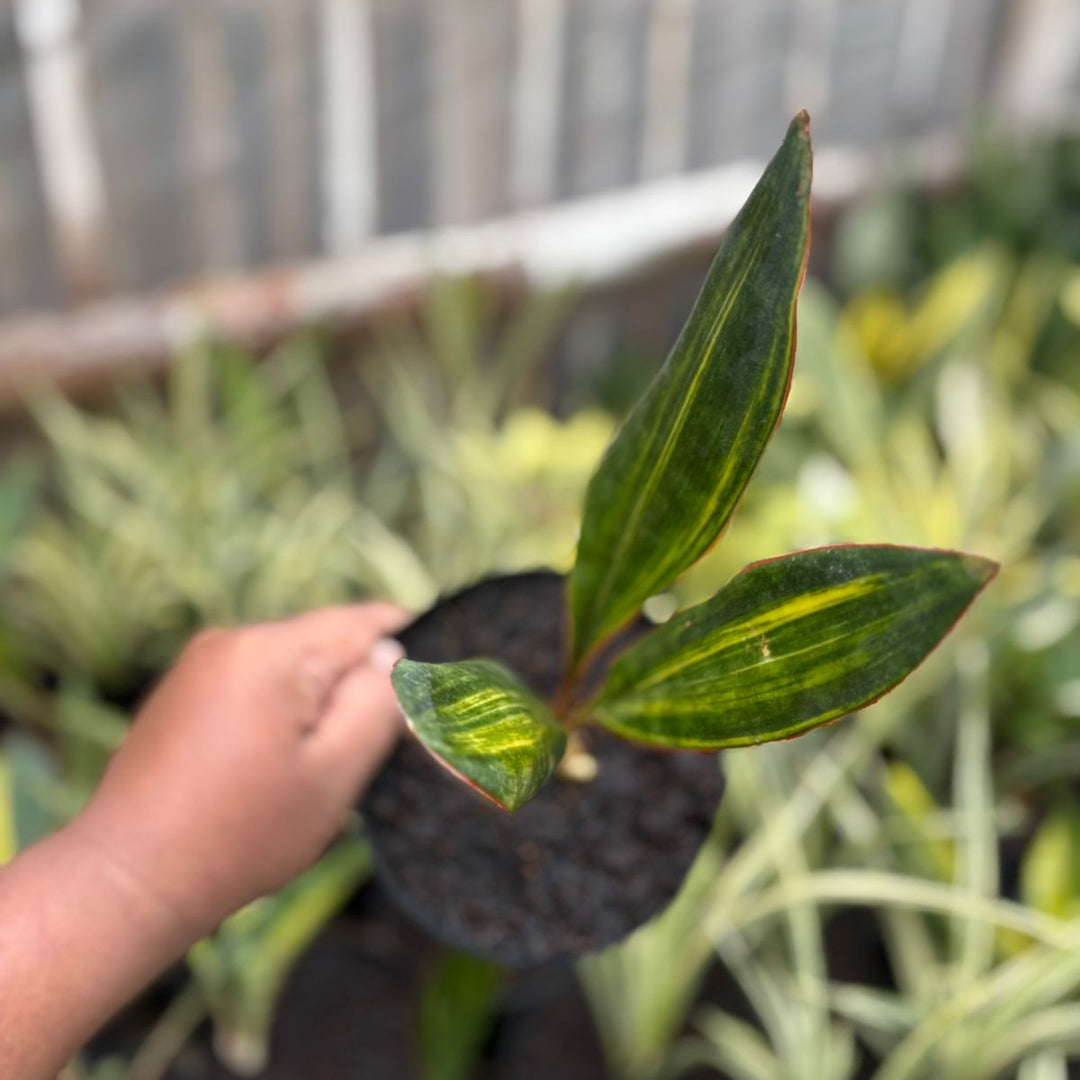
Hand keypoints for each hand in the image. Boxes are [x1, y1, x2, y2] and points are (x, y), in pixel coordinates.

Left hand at [70, 604, 407, 938]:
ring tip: (314, 768)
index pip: (366, 621)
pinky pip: (257, 681)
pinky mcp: (183, 689)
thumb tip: (395, 655)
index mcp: (272, 652)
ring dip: (318, 702)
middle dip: (357, 686)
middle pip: (327, 642)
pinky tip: (273, 767)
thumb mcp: (332, 774)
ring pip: (294, 664)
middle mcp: (232, 639)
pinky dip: (281, 712)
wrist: (129, 880)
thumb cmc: (240, 836)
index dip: (409, 648)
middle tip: (369, 751)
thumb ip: (377, 704)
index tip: (436, 686)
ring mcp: (201, 661)